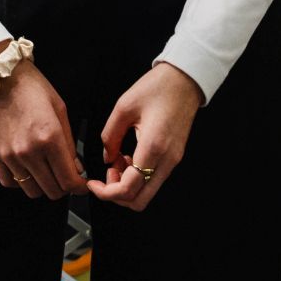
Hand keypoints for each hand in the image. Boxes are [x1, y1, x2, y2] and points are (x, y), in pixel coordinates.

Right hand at [0, 61, 82, 197]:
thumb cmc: (32, 88)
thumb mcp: (60, 109)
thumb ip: (69, 142)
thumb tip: (76, 168)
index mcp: (49, 138)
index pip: (68, 180)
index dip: (79, 187)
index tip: (82, 184)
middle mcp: (29, 152)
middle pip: (52, 190)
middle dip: (64, 186)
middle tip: (67, 176)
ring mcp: (9, 156)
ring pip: (32, 191)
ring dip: (43, 186)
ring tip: (47, 172)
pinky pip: (10, 183)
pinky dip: (21, 182)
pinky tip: (28, 169)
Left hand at [87, 62, 202, 210]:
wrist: (185, 79)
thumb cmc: (160, 87)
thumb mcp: (124, 107)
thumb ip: (110, 136)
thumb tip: (107, 157)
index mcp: (153, 146)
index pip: (128, 188)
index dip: (106, 192)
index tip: (94, 184)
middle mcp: (166, 158)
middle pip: (140, 200)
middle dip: (117, 195)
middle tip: (107, 176)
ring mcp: (173, 160)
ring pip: (147, 192)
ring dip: (128, 186)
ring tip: (118, 163)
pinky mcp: (175, 156)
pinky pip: (154, 178)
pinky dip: (138, 177)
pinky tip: (130, 158)